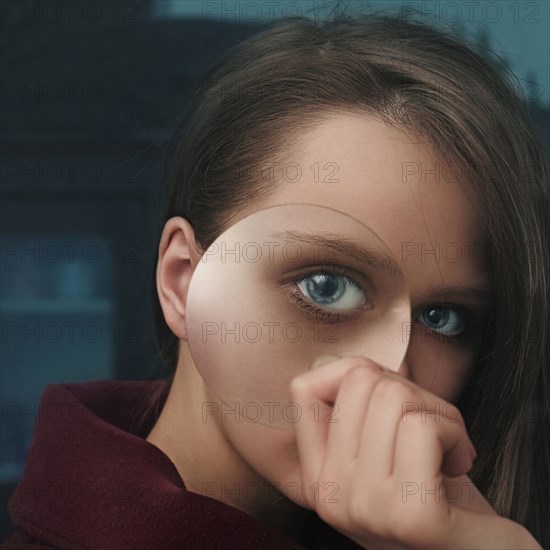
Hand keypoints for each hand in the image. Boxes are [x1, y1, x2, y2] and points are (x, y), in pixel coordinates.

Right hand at [289, 356, 541, 548]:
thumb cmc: (440, 495)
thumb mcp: (387, 450)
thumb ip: (366, 408)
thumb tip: (365, 361)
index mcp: (317, 478)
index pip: (304, 388)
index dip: (354, 374)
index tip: (392, 404)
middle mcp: (330, 496)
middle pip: (360, 379)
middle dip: (412, 391)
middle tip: (432, 429)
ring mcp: (365, 508)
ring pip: (393, 396)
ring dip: (440, 413)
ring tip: (448, 449)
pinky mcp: (410, 517)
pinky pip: (421, 427)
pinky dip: (454, 433)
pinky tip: (457, 464)